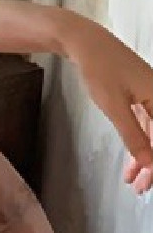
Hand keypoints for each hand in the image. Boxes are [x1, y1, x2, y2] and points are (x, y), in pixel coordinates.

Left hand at [63, 16, 152, 195]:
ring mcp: (152, 96)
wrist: (86, 43)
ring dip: (144, 157)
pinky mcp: (141, 95)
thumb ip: (133, 135)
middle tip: (141, 188)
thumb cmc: (100, 70)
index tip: (150, 182)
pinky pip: (146, 124)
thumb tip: (150, 162)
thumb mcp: (115, 107)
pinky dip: (138, 142)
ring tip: (133, 181)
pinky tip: (132, 161)